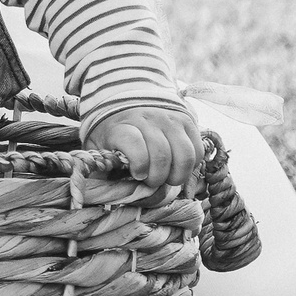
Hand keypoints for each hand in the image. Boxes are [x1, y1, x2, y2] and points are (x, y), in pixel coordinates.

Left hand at [86, 103, 203, 191]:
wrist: (127, 102)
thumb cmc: (112, 134)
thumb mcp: (97, 148)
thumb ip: (102, 169)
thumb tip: (111, 194)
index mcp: (121, 125)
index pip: (134, 143)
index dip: (138, 164)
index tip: (137, 175)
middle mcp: (146, 118)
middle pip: (162, 154)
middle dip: (158, 178)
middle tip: (151, 182)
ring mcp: (169, 119)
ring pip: (185, 154)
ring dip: (177, 175)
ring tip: (167, 178)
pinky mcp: (186, 121)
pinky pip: (197, 151)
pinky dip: (190, 166)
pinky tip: (177, 166)